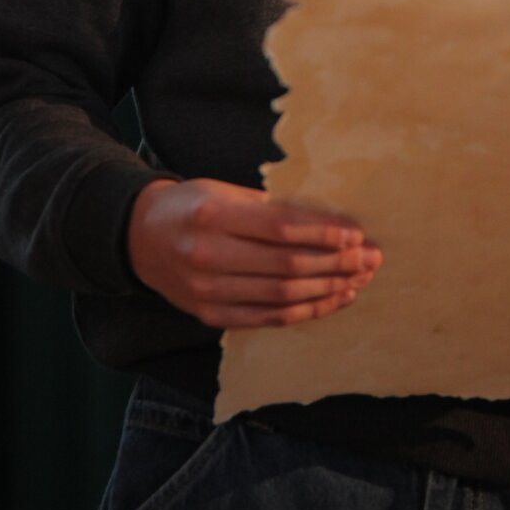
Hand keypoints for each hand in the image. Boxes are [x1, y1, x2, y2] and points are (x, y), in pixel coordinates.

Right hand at [127, 178, 381, 329]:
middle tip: (370, 258)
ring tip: (360, 280)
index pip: (281, 228)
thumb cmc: (191, 205)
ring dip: (327, 290)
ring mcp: (207, 292)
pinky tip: (333, 301)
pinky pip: (266, 318)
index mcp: (213, 215)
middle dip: (335, 264)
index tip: (357, 233)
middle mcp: (208, 256)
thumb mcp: (224, 191)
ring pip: (281, 296)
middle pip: (286, 266)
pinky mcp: (209, 316)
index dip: (324, 233)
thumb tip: (329, 221)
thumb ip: (269, 207)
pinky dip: (304, 312)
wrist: (139, 237)